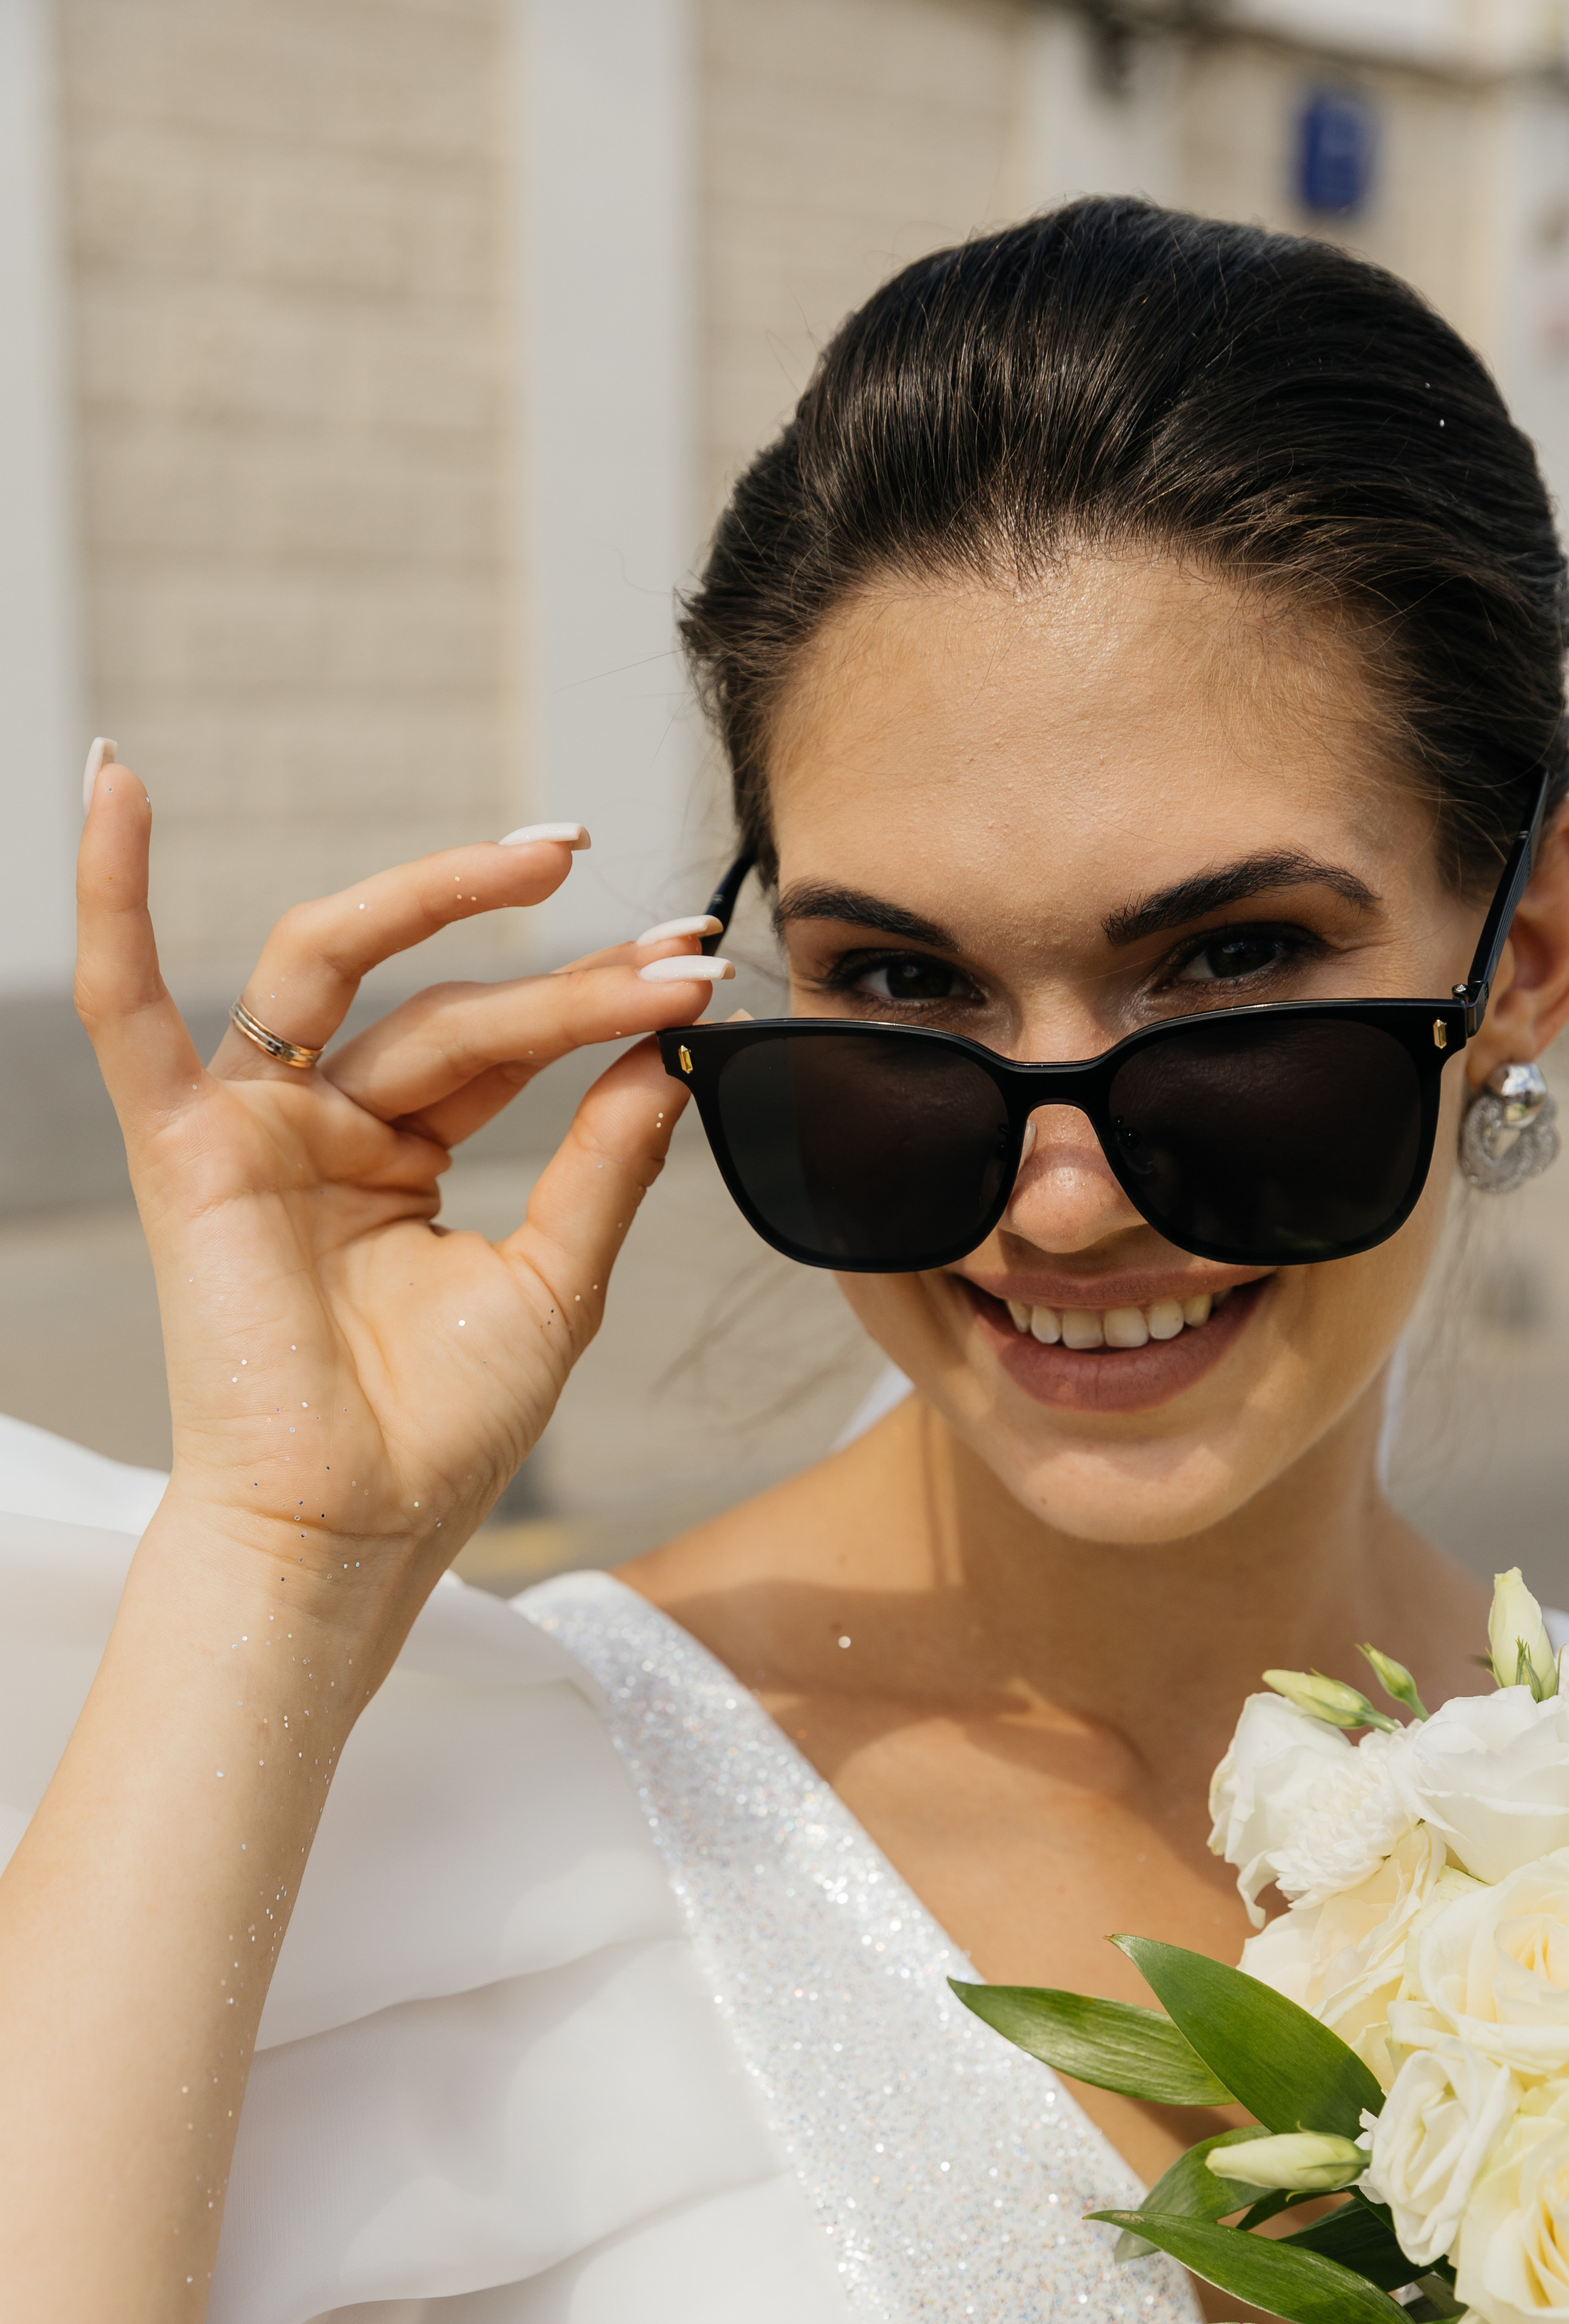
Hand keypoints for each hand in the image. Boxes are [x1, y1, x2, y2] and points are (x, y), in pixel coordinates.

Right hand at [76, 762, 724, 1589]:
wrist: (352, 1535)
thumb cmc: (436, 1435)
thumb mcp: (554, 1282)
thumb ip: (602, 1161)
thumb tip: (668, 1057)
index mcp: (400, 1157)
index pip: (504, 1045)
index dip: (601, 1003)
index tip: (700, 971)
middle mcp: (324, 1128)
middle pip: (447, 1008)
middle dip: (563, 972)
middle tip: (673, 945)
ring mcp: (253, 1129)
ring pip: (341, 973)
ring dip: (436, 898)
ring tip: (549, 856)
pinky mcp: (185, 1149)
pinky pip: (128, 1008)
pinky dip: (112, 899)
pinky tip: (115, 788)